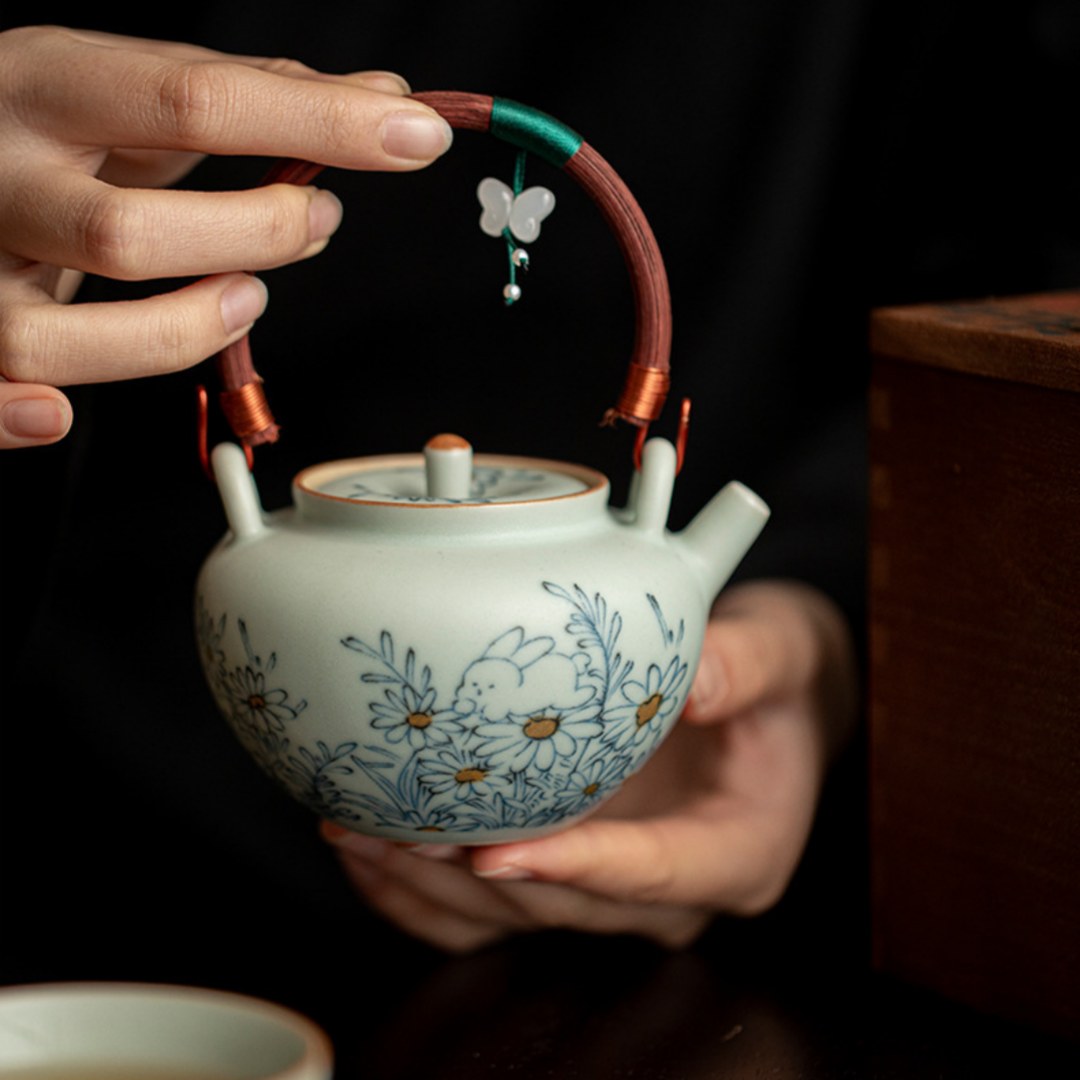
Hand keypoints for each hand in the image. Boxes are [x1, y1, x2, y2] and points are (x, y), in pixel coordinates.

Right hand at [0, 25, 451, 446]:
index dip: (320, 126)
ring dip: (174, 337)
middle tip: (317, 220)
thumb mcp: (135, 85)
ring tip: (244, 301)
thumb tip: (384, 102)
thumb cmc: (55, 125)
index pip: (195, 102)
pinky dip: (22, 418)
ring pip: (55, 340)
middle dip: (252, 239)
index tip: (411, 136)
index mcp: (46, 85)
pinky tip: (61, 416)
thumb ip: (254, 95)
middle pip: (127, 237)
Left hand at [321, 580, 857, 952]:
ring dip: (432, 886)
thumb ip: (746, 663)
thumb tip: (692, 683)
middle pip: (566, 908)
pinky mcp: (575, 879)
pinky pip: (494, 910)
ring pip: (516, 920)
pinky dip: (427, 892)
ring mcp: (618, 894)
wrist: (761, 703)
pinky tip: (370, 850)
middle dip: (473, 878)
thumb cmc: (773, 679)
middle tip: (393, 829)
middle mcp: (675, 891)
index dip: (576, 868)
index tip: (496, 852)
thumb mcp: (780, 652)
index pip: (654, 875)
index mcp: (738, 853)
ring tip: (356, 833)